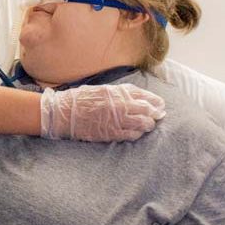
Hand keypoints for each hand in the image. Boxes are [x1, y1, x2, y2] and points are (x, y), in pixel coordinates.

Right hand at [40, 83, 165, 141]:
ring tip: (150, 125)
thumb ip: (118, 93)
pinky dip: (138, 134)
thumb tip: (135, 97)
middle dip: (155, 113)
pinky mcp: (111, 133)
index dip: (155, 100)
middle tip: (159, 116)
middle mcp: (119, 104)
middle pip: (146, 109)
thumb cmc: (80, 99)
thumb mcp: (100, 89)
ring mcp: (116, 120)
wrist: (63, 113)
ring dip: (148, 124)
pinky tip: (138, 133)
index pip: (143, 95)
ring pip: (142, 123)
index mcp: (117, 92)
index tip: (160, 104)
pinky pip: (131, 135)